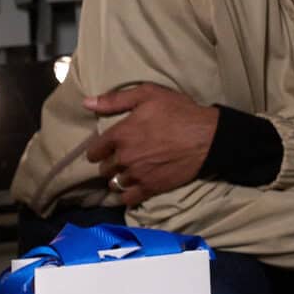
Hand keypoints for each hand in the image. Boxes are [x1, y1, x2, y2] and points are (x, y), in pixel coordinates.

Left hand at [83, 85, 217, 208]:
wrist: (207, 137)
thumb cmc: (178, 112)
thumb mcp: (148, 95)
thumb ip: (115, 100)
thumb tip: (87, 103)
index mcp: (120, 135)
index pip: (94, 151)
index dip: (98, 150)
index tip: (104, 149)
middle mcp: (124, 158)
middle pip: (104, 168)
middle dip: (109, 164)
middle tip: (120, 159)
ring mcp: (137, 175)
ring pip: (114, 183)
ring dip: (118, 179)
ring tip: (127, 173)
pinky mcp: (150, 188)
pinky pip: (128, 198)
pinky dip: (127, 195)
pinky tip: (132, 188)